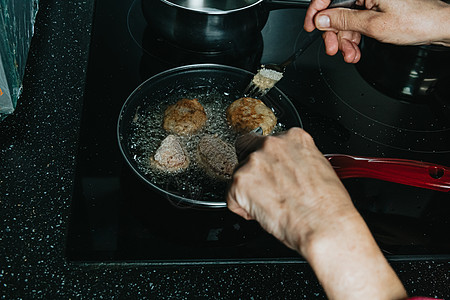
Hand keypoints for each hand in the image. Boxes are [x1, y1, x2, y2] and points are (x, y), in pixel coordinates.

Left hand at [227, 128, 406, 298]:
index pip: (268, 141)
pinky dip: (241, 208)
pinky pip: (231, 197)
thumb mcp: (318, 168)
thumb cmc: (328, 206)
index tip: (271, 172)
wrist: (325, 225)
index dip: (268, 160)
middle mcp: (272, 144)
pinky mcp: (241, 181)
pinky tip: (262, 214)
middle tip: (268, 191)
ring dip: (248, 191)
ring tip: (271, 206)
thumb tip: (286, 169)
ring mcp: (254, 161)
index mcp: (294, 138)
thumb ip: (296, 160)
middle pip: (247, 151)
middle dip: (253, 171)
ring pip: (238, 175)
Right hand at [304, 0, 449, 62]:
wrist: (438, 27)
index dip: (317, 11)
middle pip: (337, 10)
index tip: (312, 25)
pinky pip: (357, 22)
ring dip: (345, 40)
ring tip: (350, 54)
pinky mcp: (376, 8)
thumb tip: (322, 18)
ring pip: (346, 20)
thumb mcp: (373, 24)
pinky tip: (355, 50)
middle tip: (333, 48)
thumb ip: (344, 20)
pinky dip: (354, 38)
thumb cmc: (416, 21)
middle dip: (334, 32)